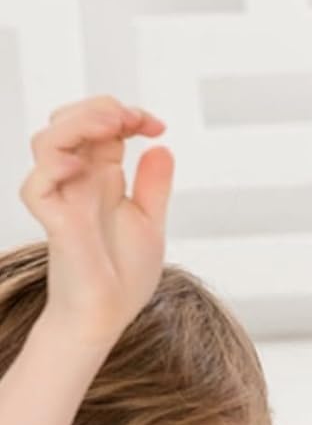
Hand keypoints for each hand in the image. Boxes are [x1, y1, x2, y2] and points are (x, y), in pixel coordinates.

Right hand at [18, 96, 173, 344]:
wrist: (107, 314)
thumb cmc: (124, 273)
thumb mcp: (150, 223)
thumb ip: (154, 186)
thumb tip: (162, 148)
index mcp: (100, 177)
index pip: (101, 127)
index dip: (126, 116)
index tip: (158, 125)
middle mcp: (77, 180)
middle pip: (70, 122)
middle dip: (101, 110)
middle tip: (135, 119)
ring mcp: (62, 197)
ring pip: (48, 141)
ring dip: (78, 125)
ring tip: (112, 127)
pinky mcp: (53, 221)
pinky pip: (36, 185)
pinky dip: (53, 168)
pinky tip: (81, 165)